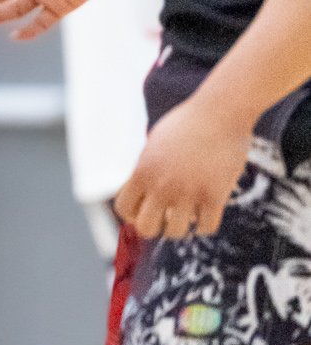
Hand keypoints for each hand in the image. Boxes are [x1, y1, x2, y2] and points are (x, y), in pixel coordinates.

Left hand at [115, 93, 253, 239]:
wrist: (221, 112)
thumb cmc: (189, 122)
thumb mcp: (156, 142)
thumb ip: (147, 167)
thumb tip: (141, 187)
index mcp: (143, 171)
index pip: (124, 208)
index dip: (132, 214)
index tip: (145, 210)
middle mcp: (161, 185)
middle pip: (146, 228)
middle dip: (154, 226)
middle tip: (166, 217)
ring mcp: (188, 192)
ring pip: (176, 232)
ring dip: (181, 227)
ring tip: (187, 214)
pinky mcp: (214, 196)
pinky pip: (205, 228)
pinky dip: (205, 225)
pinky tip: (206, 214)